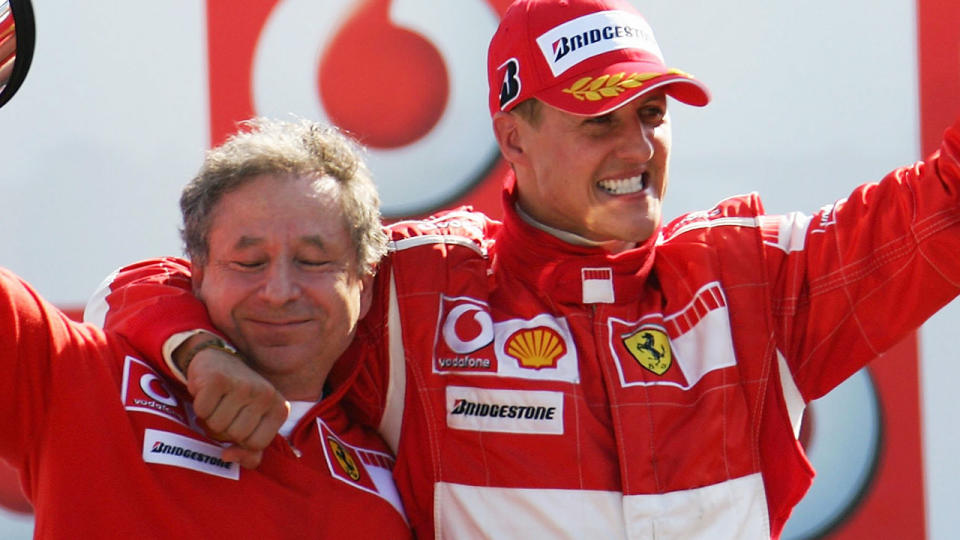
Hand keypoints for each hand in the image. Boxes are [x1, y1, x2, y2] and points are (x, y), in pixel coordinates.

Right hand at [185, 347, 289, 468]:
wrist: (220, 360)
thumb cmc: (238, 399)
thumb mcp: (253, 425)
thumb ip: (250, 453)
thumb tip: (227, 456)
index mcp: (279, 409)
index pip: (256, 445)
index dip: (241, 440)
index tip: (239, 423)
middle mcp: (265, 395)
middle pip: (235, 435)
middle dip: (224, 429)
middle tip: (225, 410)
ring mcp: (243, 386)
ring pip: (216, 426)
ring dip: (210, 419)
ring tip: (217, 402)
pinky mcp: (218, 379)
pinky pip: (202, 411)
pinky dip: (200, 407)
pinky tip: (208, 393)